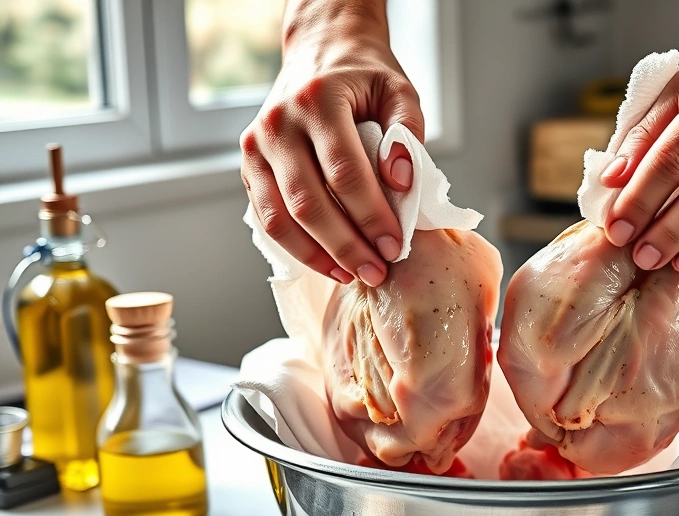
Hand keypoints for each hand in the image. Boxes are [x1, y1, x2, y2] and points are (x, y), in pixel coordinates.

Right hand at [240, 2, 422, 285]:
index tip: (395, 244)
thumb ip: (406, 133)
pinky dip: (298, 248)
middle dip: (346, 245)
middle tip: (377, 271)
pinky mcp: (248, 167)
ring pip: (280, 219)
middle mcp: (278, 124)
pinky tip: (329, 263)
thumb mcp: (398, 91)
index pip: (344, 171)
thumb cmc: (363, 77)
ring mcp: (255, 147)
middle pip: (309, 202)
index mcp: (316, 100)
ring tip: (354, 275)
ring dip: (318, 256)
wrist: (320, 53)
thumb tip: (401, 183)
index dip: (370, 215)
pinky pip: (267, 219)